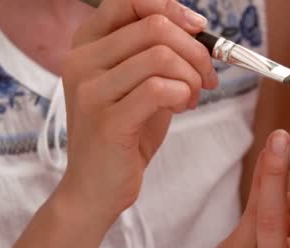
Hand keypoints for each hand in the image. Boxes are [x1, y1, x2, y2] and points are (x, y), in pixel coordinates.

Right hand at [61, 0, 216, 220]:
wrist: (97, 187)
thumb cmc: (125, 134)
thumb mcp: (139, 85)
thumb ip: (158, 55)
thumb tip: (198, 32)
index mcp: (88, 44)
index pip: (129, 1)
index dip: (172, 8)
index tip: (199, 29)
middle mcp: (82, 61)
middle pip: (155, 27)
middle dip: (196, 50)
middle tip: (206, 77)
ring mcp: (90, 90)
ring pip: (161, 57)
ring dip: (191, 77)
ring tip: (190, 97)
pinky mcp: (107, 120)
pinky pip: (160, 89)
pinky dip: (182, 95)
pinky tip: (181, 108)